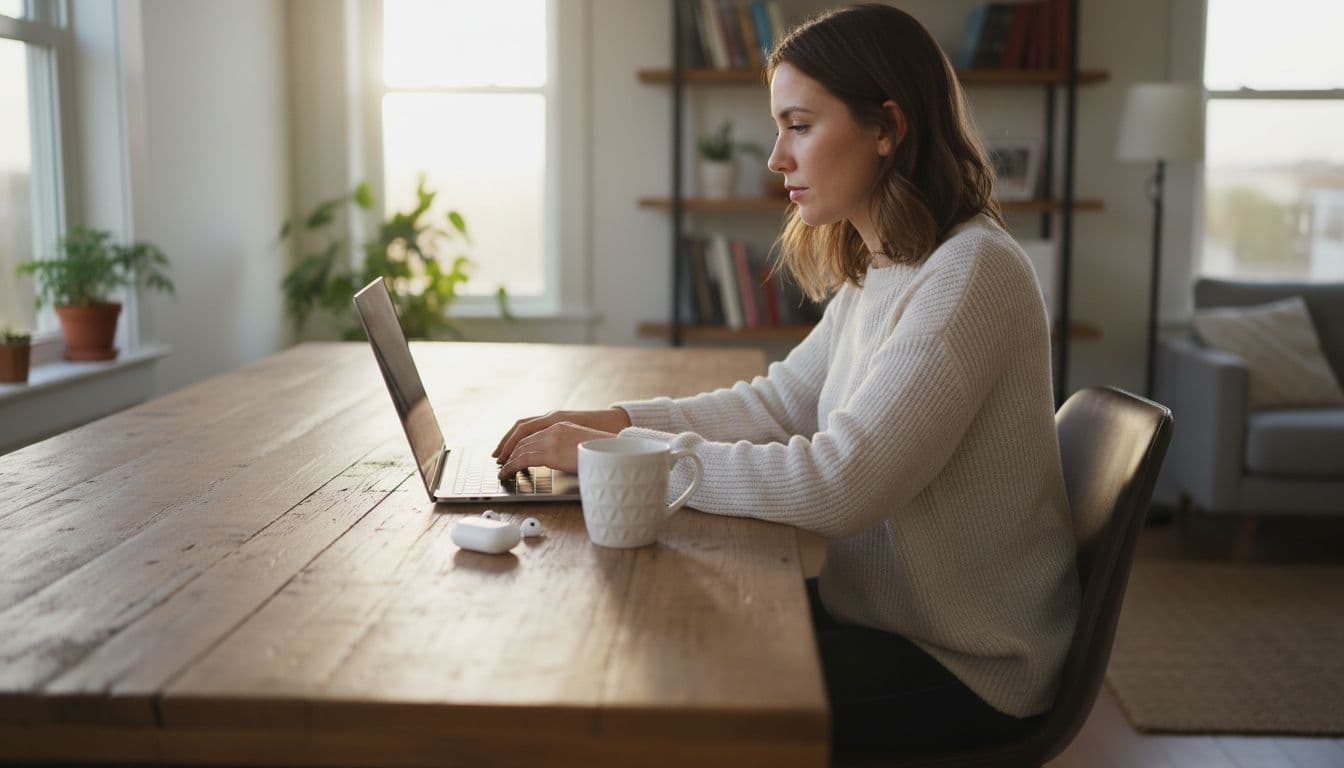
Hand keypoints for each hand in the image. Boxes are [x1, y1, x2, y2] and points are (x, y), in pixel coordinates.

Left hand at [495, 421, 617, 478]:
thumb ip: (569, 447)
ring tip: (502, 471)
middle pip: (522, 438)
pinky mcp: (550, 452)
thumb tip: (564, 458)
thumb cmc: (603, 450)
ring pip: (520, 449)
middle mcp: (553, 427)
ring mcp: (551, 439)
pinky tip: (506, 473)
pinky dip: (511, 467)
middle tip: (501, 461)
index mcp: (561, 424)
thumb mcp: (582, 443)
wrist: (614, 450)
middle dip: (509, 451)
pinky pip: (523, 459)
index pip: (531, 431)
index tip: (510, 451)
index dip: (518, 442)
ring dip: (508, 460)